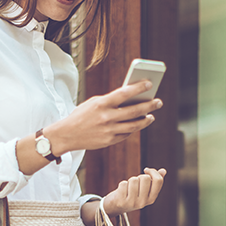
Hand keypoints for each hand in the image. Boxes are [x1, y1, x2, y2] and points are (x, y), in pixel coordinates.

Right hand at [44, 80, 162, 154]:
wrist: (66, 135)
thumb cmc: (81, 116)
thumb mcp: (94, 103)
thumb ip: (111, 101)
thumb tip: (131, 99)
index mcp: (102, 104)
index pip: (125, 93)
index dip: (139, 88)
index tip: (150, 84)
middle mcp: (107, 117)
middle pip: (134, 111)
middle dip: (149, 106)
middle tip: (158, 102)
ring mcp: (109, 130)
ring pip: (134, 125)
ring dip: (145, 120)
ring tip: (151, 115)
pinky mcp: (109, 141)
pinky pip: (126, 134)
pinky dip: (133, 129)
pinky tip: (138, 124)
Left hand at [102, 168, 166, 216]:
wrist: (116, 207)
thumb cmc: (132, 195)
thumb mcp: (144, 190)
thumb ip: (154, 181)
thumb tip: (163, 171)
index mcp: (152, 199)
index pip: (158, 181)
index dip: (153, 172)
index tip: (146, 170)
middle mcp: (143, 202)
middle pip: (145, 178)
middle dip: (139, 177)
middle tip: (135, 184)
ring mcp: (132, 203)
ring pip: (134, 180)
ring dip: (130, 181)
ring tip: (128, 188)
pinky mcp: (121, 201)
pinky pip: (123, 184)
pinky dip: (122, 184)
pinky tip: (121, 191)